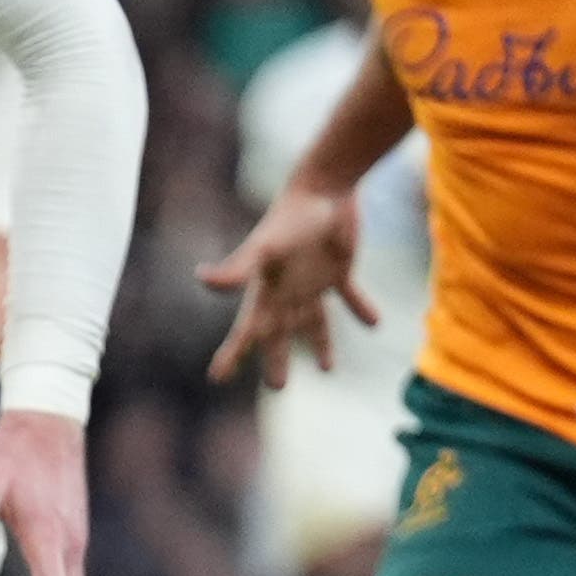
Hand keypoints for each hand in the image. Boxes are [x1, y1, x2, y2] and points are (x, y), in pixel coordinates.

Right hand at [198, 182, 375, 384]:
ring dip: (319, 344)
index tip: (216, 379)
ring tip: (327, 370)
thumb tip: (201, 279)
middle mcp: (287, 291)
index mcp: (266, 291)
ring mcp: (313, 281)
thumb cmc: (291, 217)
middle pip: (280, 334)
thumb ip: (237, 268)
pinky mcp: (339, 269)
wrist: (325, 186)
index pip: (246, 331)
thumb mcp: (265, 247)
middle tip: (277, 388)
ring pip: (314, 321)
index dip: (232, 356)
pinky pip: (350, 297)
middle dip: (276, 360)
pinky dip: (361, 310)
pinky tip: (375, 323)